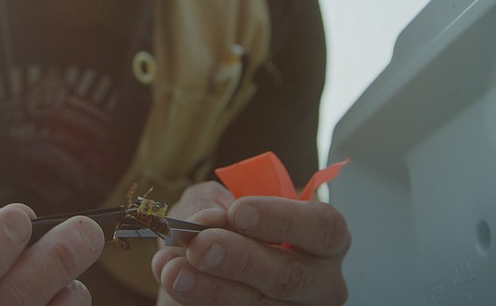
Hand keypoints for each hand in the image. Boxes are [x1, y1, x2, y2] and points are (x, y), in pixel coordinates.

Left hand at [151, 182, 348, 304]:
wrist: (211, 260)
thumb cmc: (230, 227)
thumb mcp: (221, 201)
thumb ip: (212, 205)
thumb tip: (203, 221)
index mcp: (322, 239)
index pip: (323, 228)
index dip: (281, 219)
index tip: (238, 212)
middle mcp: (318, 281)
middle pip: (290, 276)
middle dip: (240, 259)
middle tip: (199, 246)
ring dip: (210, 288)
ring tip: (173, 270)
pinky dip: (200, 303)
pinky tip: (176, 285)